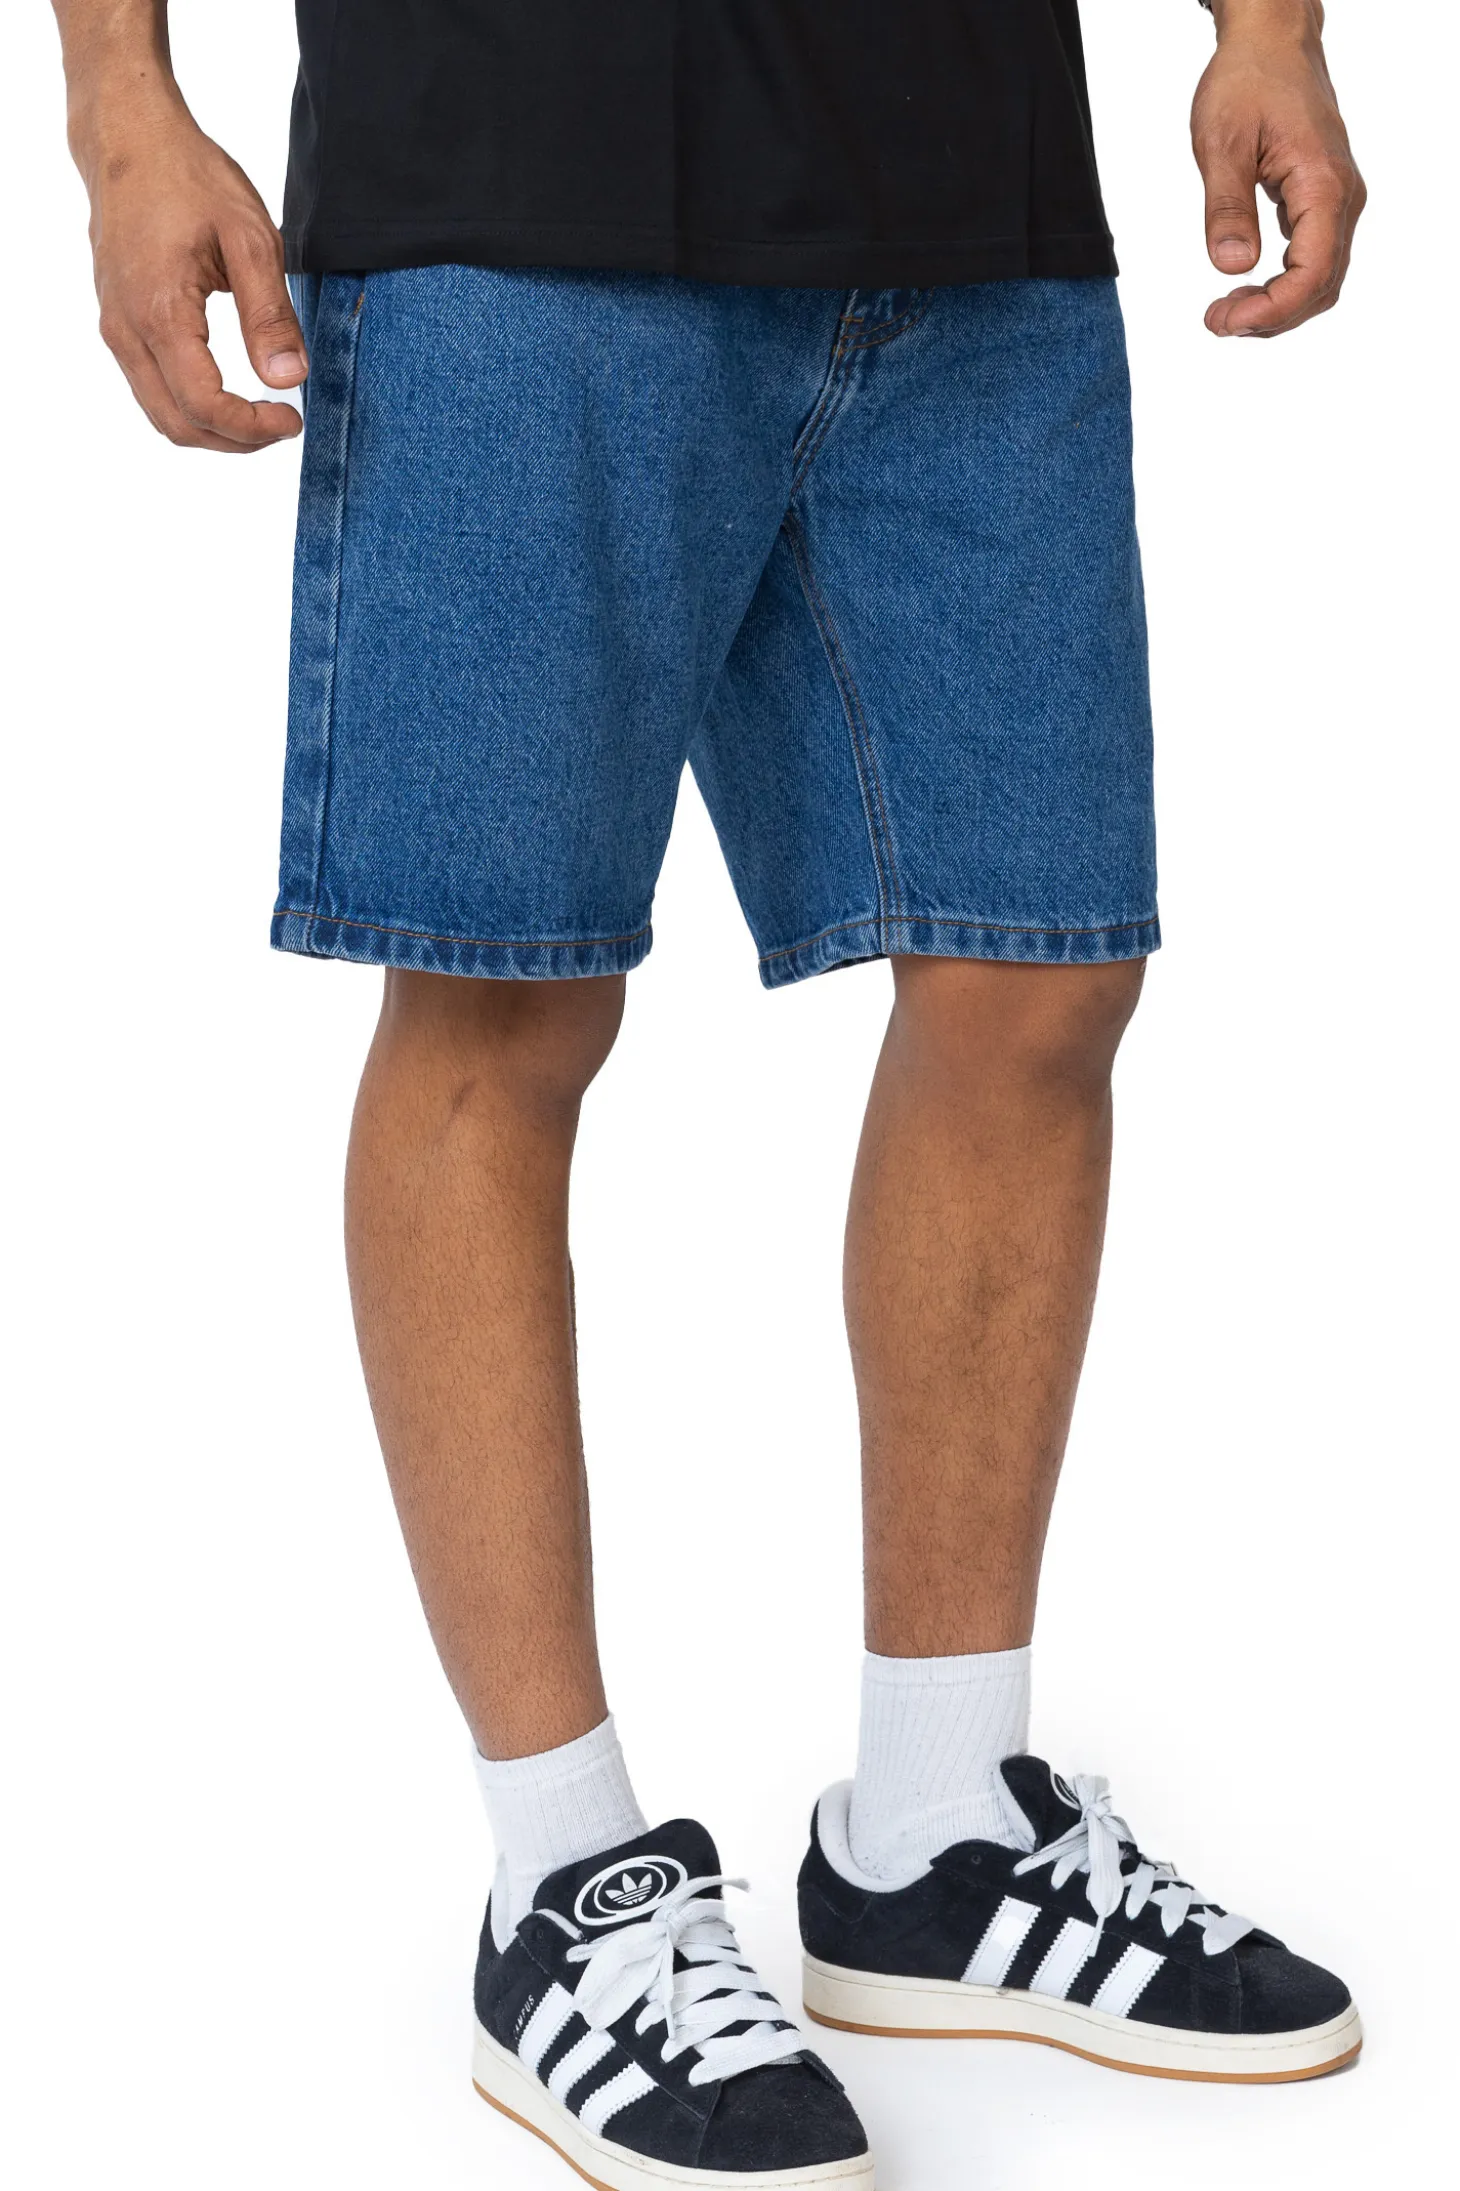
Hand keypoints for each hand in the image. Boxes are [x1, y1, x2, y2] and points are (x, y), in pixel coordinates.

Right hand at [74, 84, 305, 449]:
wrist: (129, 138)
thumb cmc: (189, 177)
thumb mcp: (250, 238)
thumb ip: (270, 314)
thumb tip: (288, 379)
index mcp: (160, 311)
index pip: (203, 405)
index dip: (252, 428)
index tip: (293, 418)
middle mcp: (127, 329)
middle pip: (177, 424)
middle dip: (235, 440)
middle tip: (282, 423)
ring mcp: (116, 328)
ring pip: (161, 413)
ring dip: (214, 428)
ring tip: (261, 413)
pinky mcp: (117, 322)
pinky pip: (151, 387)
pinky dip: (192, 405)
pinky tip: (229, 389)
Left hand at [1193, 0, 1364, 337]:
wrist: (1271, 41)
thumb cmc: (1248, 80)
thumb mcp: (1222, 143)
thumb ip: (1227, 208)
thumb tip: (1233, 266)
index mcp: (1323, 185)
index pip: (1312, 274)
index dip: (1271, 310)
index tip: (1226, 321)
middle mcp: (1341, 197)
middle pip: (1321, 287)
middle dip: (1271, 316)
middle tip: (1217, 321)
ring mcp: (1335, 200)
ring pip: (1319, 278)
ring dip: (1276, 305)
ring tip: (1226, 310)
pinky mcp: (1321, 200)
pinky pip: (1312, 258)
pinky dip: (1281, 284)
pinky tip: (1245, 289)